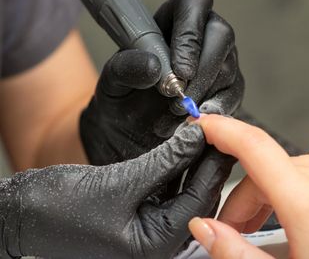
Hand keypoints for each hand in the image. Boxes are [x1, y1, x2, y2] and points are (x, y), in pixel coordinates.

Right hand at [0, 122, 233, 258]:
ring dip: (195, 161)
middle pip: (198, 195)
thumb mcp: (119, 182)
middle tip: (219, 128)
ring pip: (187, 190)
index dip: (214, 161)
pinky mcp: (141, 214)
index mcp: (156, 244)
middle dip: (208, 161)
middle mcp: (158, 239)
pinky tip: (184, 144)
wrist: (21, 214)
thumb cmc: (58, 210)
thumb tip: (195, 137)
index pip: (201, 197)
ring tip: (205, 131)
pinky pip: (170, 188)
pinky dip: (178, 166)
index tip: (223, 131)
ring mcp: (150, 228)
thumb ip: (164, 161)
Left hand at [80, 0, 243, 164]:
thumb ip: (126, 68)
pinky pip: (233, 96)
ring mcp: (222, 60)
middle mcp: (204, 33)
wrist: (130, 131)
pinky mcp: (230, 87)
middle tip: (179, 101)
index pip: (193, 2)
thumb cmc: (123, 96)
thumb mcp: (113, 81)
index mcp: (174, 17)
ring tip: (171, 120)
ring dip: (202, 97)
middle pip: (221, 35)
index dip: (190, 33)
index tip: (180, 72)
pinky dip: (214, 113)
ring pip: (229, 69)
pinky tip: (191, 125)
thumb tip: (154, 66)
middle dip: (203, 71)